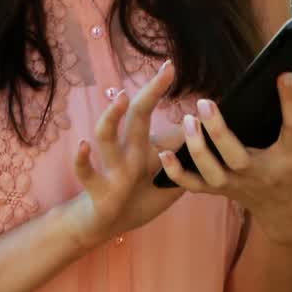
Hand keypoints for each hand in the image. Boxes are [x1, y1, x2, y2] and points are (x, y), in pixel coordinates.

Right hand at [62, 60, 185, 249]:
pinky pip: (86, 173)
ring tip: (122, 98)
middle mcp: (128, 151)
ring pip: (107, 137)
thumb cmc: (139, 198)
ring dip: (112, 117)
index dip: (162, 92)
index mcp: (145, 147)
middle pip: (137, 115)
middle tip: (166, 70)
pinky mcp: (99, 189)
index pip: (157, 115)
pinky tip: (82, 146)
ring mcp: (112, 167)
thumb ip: (187, 162)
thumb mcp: (169, 180)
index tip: (170, 66)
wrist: (106, 225)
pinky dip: (82, 160)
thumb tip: (209, 141)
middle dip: (150, 92)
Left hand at [157, 72, 291, 244]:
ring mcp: (239, 185)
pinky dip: (177, 173)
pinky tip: (162, 152)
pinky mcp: (221, 191)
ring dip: (197, 147)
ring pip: (212, 170)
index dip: (291, 101)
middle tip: (206, 103)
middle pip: (238, 156)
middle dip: (220, 132)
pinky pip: (195, 185)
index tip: (284, 74)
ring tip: (187, 119)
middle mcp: (263, 174)